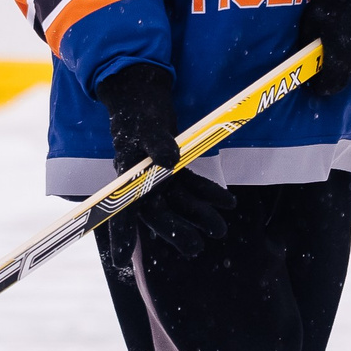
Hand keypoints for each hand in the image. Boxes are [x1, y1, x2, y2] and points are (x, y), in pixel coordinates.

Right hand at [97, 63, 233, 256]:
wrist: (143, 90)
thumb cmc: (139, 107)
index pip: (123, 209)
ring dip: (200, 215)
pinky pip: (191, 185)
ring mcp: (156, 175)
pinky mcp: (172, 166)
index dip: (122, 235)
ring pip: (179, 203)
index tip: (121, 261)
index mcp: (127, 175)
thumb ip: (156, 142)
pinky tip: (229, 202)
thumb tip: (170, 162)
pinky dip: (209, 194)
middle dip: (176, 232)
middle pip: (157, 214)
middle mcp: (140, 181)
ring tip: (221, 229)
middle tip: (196, 249)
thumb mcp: (146, 123)